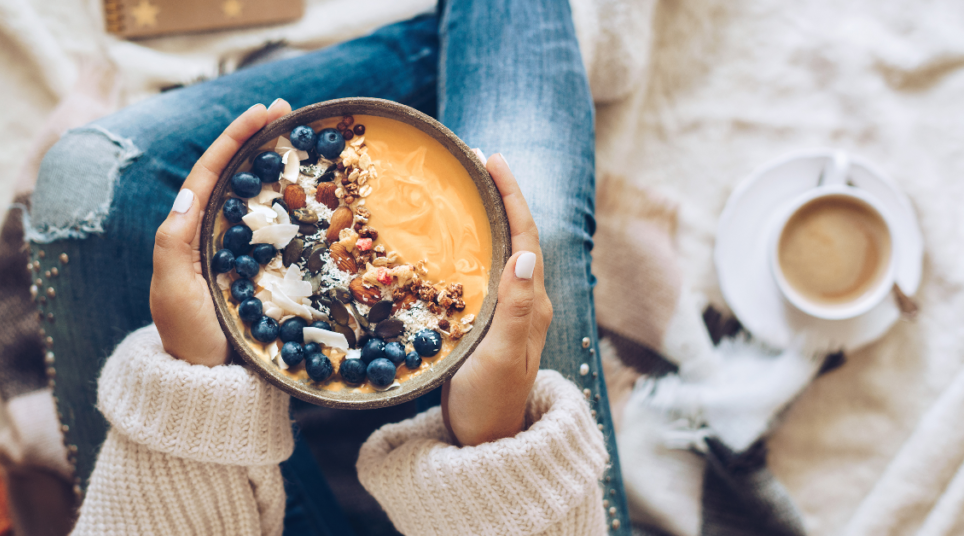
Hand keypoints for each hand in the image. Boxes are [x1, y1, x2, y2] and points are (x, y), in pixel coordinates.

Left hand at [150, 99, 291, 365]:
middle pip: (236, 175)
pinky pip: (277, 230)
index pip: (211, 172)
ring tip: (303, 141)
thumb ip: (175, 243)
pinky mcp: (262, 274)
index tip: (264, 112)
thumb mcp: (173, 291)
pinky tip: (315, 196)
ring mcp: (239, 254)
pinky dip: (293, 206)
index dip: (236, 138)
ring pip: (257, 198)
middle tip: (291, 113)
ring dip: (277, 166)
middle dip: (260, 140)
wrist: (209, 385)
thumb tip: (191, 192)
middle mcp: (213, 235)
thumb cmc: (188, 338)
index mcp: (188, 232)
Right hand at [441, 154, 553, 445]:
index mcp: (532, 303)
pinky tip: (451, 239)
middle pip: (517, 236)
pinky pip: (485, 271)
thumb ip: (517, 308)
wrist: (484, 442)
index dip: (511, 196)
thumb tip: (527, 255)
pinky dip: (472, 245)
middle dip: (500, 197)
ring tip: (464, 189)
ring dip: (488, 217)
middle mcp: (526, 302)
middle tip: (474, 163)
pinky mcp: (489, 323)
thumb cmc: (491, 402)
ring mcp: (508, 312)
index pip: (526, 237)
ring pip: (501, 251)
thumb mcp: (502, 356)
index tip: (492, 161)